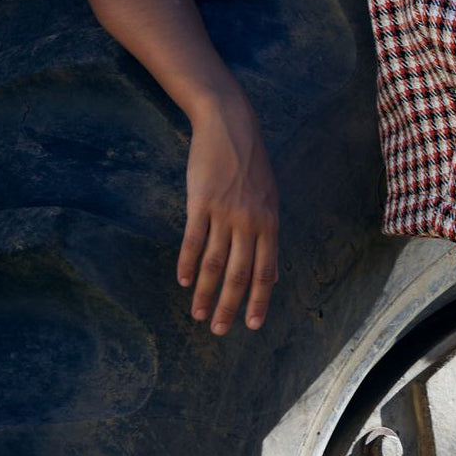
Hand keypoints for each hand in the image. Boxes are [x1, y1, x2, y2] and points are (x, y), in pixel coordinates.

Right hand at [175, 91, 278, 333]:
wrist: (230, 125)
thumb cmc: (251, 165)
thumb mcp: (270, 199)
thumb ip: (269, 237)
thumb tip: (273, 275)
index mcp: (270, 222)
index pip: (266, 271)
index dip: (259, 301)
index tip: (252, 325)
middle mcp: (249, 221)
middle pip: (240, 273)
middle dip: (229, 306)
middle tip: (218, 330)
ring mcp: (224, 212)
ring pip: (214, 262)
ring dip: (204, 292)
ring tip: (197, 313)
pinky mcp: (200, 202)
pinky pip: (193, 239)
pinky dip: (186, 263)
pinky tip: (182, 281)